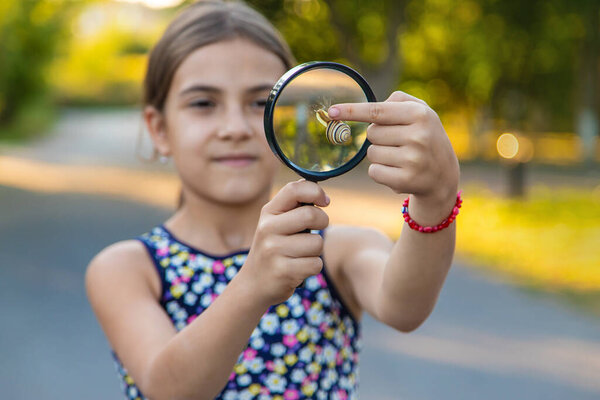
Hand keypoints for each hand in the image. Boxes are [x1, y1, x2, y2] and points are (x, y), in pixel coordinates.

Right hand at [239, 179, 329, 305]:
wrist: (253, 284)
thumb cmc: (274, 249)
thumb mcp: (276, 223)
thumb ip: (293, 206)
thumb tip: (314, 186)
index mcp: (269, 212)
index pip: (294, 190)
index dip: (315, 191)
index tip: (324, 201)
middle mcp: (267, 228)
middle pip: (311, 215)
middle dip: (323, 222)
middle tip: (317, 230)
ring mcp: (273, 250)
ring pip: (317, 243)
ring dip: (316, 250)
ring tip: (300, 254)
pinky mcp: (282, 271)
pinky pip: (315, 264)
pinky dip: (312, 267)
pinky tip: (298, 269)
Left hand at [329, 91, 459, 223]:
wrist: (444, 175)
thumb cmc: (426, 136)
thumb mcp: (421, 111)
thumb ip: (397, 101)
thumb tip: (365, 109)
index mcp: (420, 115)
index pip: (376, 111)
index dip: (351, 111)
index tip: (331, 111)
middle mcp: (418, 136)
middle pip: (371, 133)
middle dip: (379, 137)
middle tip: (400, 142)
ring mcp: (412, 160)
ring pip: (371, 154)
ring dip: (380, 155)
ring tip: (401, 157)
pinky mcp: (405, 180)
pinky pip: (373, 172)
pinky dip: (380, 172)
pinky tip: (399, 171)